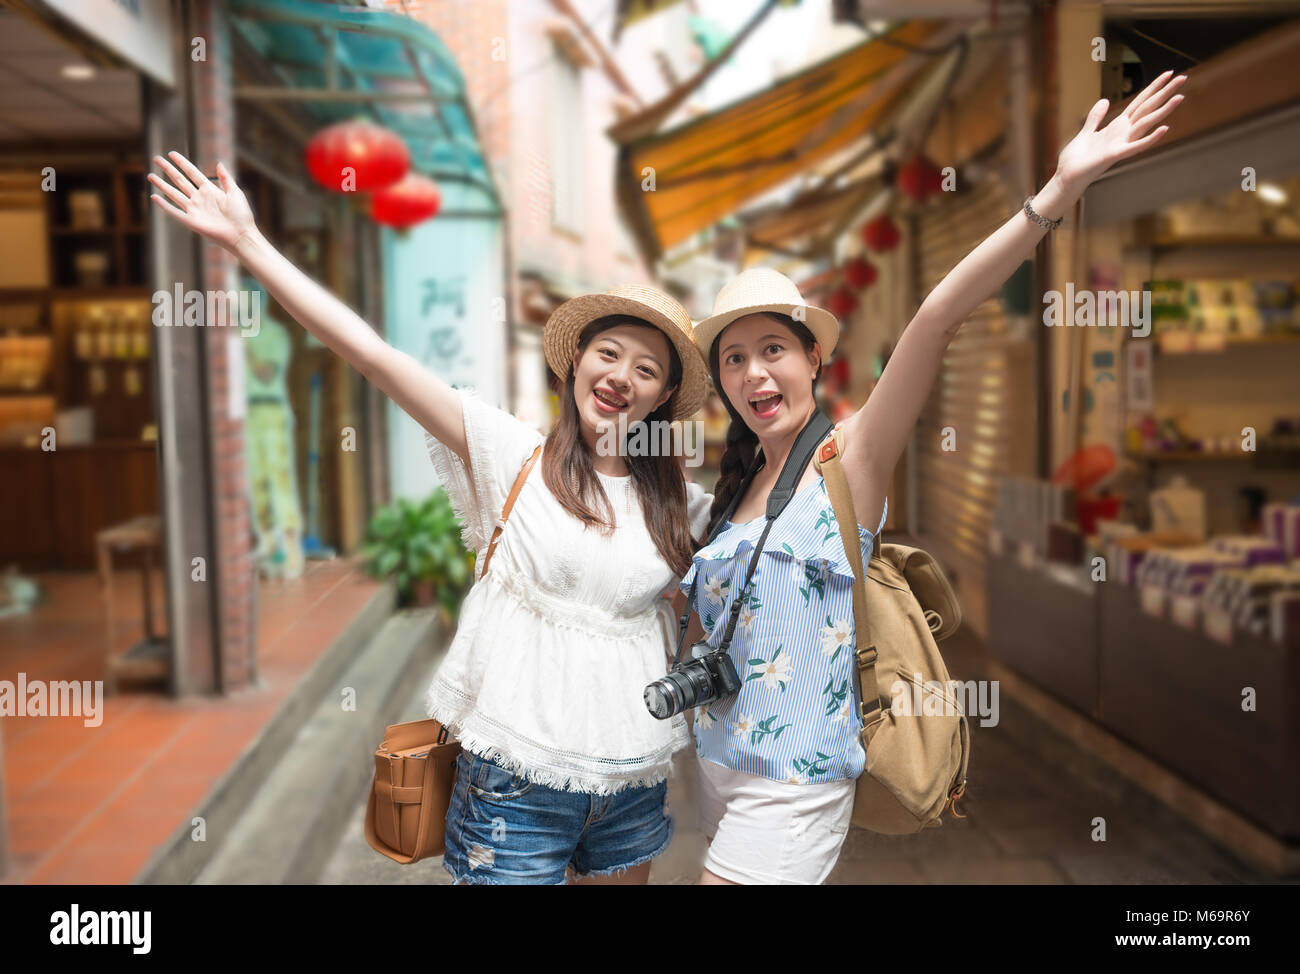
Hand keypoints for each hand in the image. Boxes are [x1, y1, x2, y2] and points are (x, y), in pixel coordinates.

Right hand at [149, 151, 256, 252]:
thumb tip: (218, 162)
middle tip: (156, 159)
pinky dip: (164, 205)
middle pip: (180, 180)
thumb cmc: (241, 215)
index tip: (171, 154)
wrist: (240, 234)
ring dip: (162, 185)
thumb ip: (226, 178)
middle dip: (168, 169)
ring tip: (150, 175)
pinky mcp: (191, 221)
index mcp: (210, 190)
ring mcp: (194, 209)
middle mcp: (199, 198)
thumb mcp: (235, 192)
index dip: (182, 163)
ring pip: (174, 194)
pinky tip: (154, 197)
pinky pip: (174, 212)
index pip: (192, 173)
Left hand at [1055, 70, 1186, 190]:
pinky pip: (1136, 146)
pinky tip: (1165, 129)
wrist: (1068, 178)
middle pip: (1147, 108)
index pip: (1140, 102)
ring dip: (1163, 111)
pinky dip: (1150, 139)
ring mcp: (1121, 144)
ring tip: (1180, 97)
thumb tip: (1104, 100)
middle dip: (1164, 93)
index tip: (1168, 73)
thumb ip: (1095, 117)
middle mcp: (1123, 134)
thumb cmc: (1077, 159)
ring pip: (1146, 123)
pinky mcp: (1114, 155)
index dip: (1153, 87)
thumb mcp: (1086, 132)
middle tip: (1183, 77)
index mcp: (1117, 127)